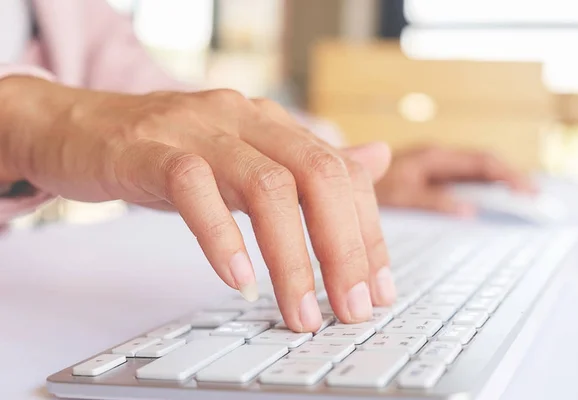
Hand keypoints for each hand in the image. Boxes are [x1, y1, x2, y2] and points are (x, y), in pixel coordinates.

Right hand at [0, 76, 395, 331]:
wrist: (80, 125)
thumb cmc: (170, 150)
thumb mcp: (248, 155)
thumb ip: (310, 163)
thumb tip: (374, 160)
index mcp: (274, 124)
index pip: (342, 173)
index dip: (368, 232)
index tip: (377, 289)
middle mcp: (245, 119)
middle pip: (317, 176)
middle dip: (343, 248)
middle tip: (351, 307)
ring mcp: (197, 130)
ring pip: (265, 186)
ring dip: (291, 258)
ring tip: (301, 311)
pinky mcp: (149, 150)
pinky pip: (194, 189)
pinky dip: (222, 237)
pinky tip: (239, 280)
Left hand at [355, 146, 534, 215]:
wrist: (342, 173)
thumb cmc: (367, 180)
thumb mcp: (401, 194)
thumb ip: (432, 201)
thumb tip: (468, 211)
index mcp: (434, 158)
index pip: (483, 163)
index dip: (509, 177)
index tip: (530, 193)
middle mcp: (436, 159)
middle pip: (483, 166)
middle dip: (510, 180)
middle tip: (535, 200)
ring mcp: (431, 169)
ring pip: (472, 173)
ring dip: (496, 185)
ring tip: (522, 204)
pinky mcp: (426, 179)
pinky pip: (458, 183)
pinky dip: (477, 192)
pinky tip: (484, 207)